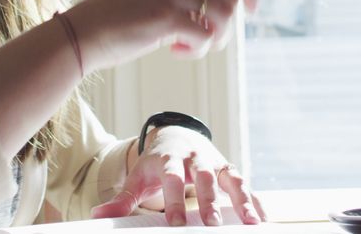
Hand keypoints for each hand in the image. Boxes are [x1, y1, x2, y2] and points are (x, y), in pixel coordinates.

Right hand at [65, 0, 259, 72]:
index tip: (254, 9)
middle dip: (226, 28)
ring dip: (213, 40)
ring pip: (223, 18)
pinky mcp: (165, 17)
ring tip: (187, 47)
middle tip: (205, 43)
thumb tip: (218, 12)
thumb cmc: (115, 21)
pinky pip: (206, 36)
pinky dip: (197, 50)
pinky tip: (174, 51)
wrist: (81, 34)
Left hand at [90, 126, 267, 225]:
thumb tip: (98, 214)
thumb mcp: (138, 178)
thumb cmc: (155, 164)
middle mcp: (194, 158)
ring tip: (250, 222)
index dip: (174, 199)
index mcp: (168, 159)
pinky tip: (262, 217)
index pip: (171, 177)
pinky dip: (254, 198)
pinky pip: (243, 182)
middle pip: (202, 177)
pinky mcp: (227, 168)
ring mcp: (213, 161)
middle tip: (213, 224)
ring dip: (241, 199)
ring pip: (229, 177)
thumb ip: (122, 199)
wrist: (175, 136)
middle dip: (209, 200)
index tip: (175, 223)